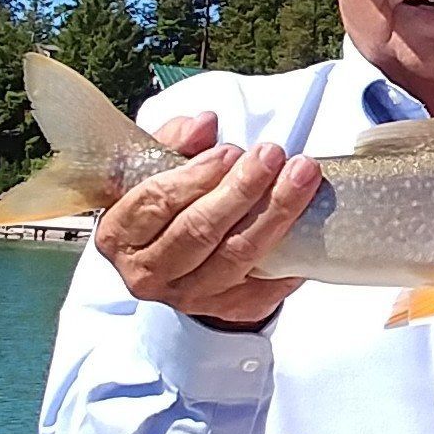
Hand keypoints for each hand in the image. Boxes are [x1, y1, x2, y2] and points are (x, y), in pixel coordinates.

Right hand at [95, 112, 319, 329]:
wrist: (184, 259)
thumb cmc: (172, 203)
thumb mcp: (161, 167)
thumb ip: (177, 142)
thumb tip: (204, 124)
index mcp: (121, 235)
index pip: (155, 204)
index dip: (195, 176)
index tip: (230, 151)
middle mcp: (150, 273)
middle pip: (200, 231)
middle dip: (242, 189)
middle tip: (273, 154)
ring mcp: (192, 297)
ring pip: (238, 254)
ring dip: (275, 211)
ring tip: (302, 174)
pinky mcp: (233, 309)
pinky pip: (267, 282)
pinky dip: (292, 250)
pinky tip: (312, 220)